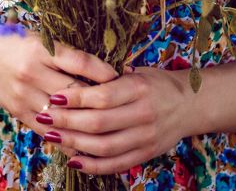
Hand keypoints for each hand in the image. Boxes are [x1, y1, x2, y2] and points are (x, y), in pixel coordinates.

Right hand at [0, 23, 117, 139]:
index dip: (103, 70)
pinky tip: (85, 140)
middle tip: (122, 102)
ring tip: (110, 124)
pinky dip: (67, 136)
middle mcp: (30, 73)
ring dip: (86, 121)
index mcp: (38, 48)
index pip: (78, 61)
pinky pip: (47, 130)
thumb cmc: (13, 40)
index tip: (122, 74)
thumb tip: (100, 60)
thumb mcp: (38, 36)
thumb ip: (64, 49)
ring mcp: (22, 95)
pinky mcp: (17, 112)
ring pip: (62, 115)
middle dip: (99, 98)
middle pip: (73, 91)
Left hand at [36, 67, 192, 174]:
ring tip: (52, 137)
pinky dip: (93, 165)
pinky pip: (115, 164)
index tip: (54, 96)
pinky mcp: (146, 154)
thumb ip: (110, 78)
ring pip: (104, 146)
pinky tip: (73, 159)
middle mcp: (144, 113)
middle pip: (99, 123)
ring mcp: (146, 137)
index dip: (76, 98)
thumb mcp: (138, 71)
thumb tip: (74, 78)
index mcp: (139, 88)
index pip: (103, 96)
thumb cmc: (157, 83)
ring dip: (74, 144)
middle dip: (67, 122)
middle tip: (44, 118)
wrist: (190, 104)